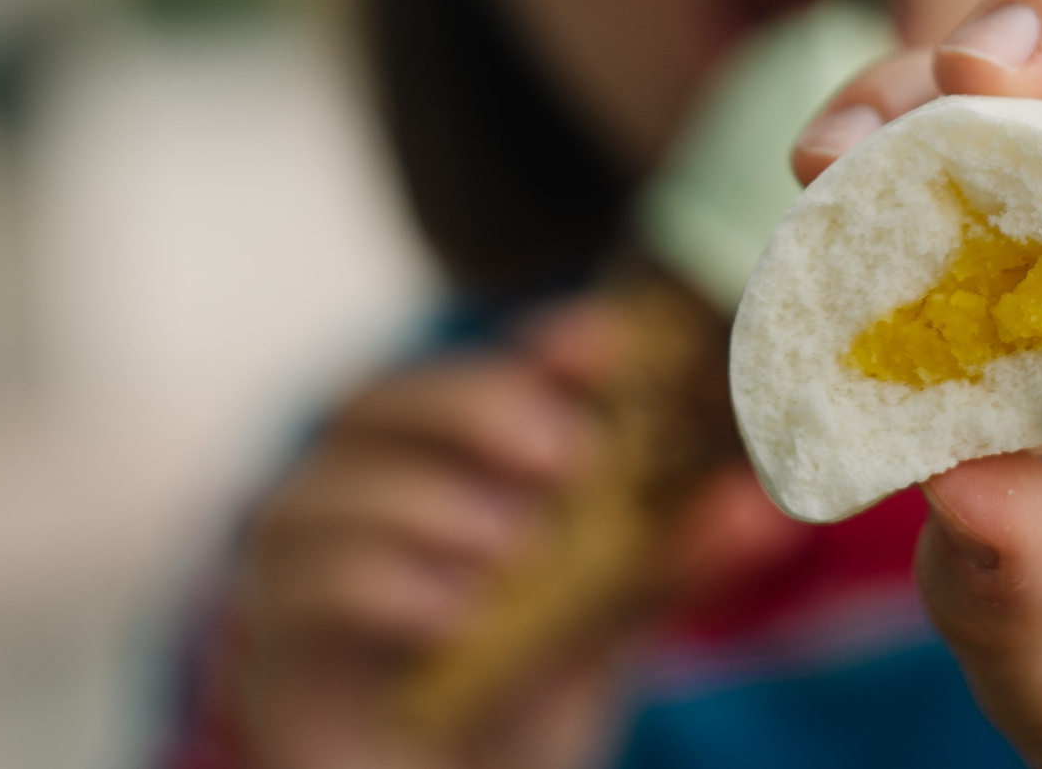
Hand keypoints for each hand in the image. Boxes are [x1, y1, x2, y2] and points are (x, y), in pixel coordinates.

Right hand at [216, 301, 786, 768]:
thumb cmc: (511, 700)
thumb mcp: (603, 624)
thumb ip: (668, 566)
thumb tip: (764, 507)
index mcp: (436, 460)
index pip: (480, 368)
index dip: (539, 343)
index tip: (609, 341)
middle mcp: (354, 490)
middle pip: (386, 401)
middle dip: (476, 407)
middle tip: (564, 453)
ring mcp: (300, 566)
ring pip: (335, 488)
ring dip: (431, 504)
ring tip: (511, 550)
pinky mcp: (277, 647)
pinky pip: (309, 590)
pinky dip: (388, 588)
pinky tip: (455, 616)